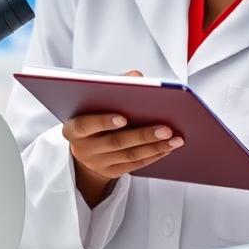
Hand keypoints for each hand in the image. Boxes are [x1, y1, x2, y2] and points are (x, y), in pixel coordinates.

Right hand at [64, 70, 183, 206]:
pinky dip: (154, 155)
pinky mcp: (112, 172)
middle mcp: (83, 149)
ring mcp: (97, 163)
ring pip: (129, 156)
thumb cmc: (92, 117)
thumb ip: (112, 86)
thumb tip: (136, 76)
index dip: (103, 122)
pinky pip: (136, 165)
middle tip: (166, 128)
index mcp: (73, 129)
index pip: (85, 126)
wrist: (84, 148)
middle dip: (142, 135)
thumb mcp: (94, 102)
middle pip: (115, 142)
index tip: (124, 117)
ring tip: (175, 138)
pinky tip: (168, 147)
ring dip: (155, 146)